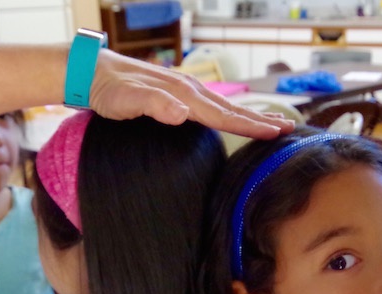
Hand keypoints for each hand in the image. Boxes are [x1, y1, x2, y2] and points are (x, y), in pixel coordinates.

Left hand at [89, 50, 295, 139]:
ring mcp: (184, 91)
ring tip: (273, 124)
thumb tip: (183, 113)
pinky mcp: (177, 95)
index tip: (277, 133)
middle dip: (261, 120)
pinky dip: (230, 114)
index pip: (224, 115)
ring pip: (225, 107)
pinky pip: (212, 107)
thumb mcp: (126, 99)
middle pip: (232, 110)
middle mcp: (189, 90)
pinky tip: (233, 119)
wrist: (91, 72)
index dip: (251, 126)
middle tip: (290, 130)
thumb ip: (154, 104)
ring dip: (250, 116)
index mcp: (184, 95)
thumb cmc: (107, 90)